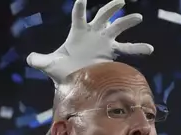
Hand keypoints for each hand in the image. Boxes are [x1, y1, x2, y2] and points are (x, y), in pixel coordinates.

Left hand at [26, 0, 153, 84]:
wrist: (75, 81)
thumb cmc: (62, 71)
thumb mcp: (49, 64)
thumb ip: (40, 60)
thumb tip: (30, 59)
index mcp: (78, 33)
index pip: (79, 16)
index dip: (80, 8)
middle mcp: (93, 34)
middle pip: (103, 16)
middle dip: (111, 8)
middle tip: (120, 1)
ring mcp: (104, 42)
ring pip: (118, 28)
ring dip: (128, 21)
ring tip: (138, 17)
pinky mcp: (112, 53)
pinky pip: (127, 49)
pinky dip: (139, 48)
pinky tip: (149, 48)